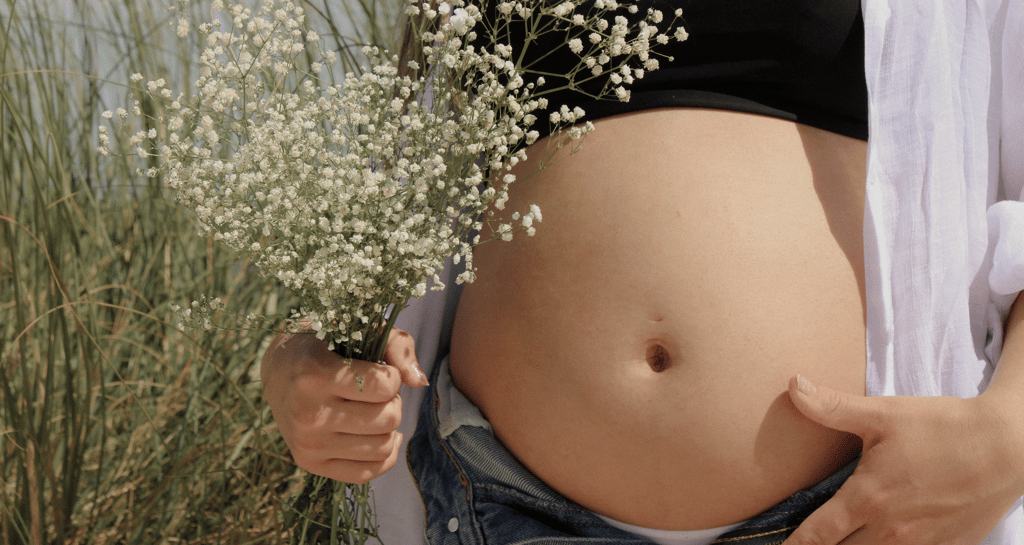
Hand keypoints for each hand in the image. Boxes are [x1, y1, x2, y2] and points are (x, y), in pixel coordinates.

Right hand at [260, 327, 427, 483]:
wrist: (278, 373)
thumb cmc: (326, 347)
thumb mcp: (357, 330)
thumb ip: (396, 345)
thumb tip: (419, 382)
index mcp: (315, 373)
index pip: (384, 385)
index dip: (391, 376)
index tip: (379, 371)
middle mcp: (309, 412)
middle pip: (388, 418)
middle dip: (392, 401)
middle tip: (376, 393)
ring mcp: (308, 443)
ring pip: (383, 447)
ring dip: (388, 427)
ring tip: (372, 410)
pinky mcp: (310, 464)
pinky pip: (368, 472)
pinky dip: (383, 454)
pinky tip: (376, 435)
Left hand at [782, 375, 1023, 544]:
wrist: (1007, 446)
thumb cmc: (942, 427)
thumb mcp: (883, 413)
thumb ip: (833, 407)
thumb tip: (792, 385)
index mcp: (868, 499)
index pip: (818, 536)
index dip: (795, 544)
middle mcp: (891, 530)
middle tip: (810, 539)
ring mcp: (921, 544)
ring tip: (845, 537)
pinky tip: (882, 539)